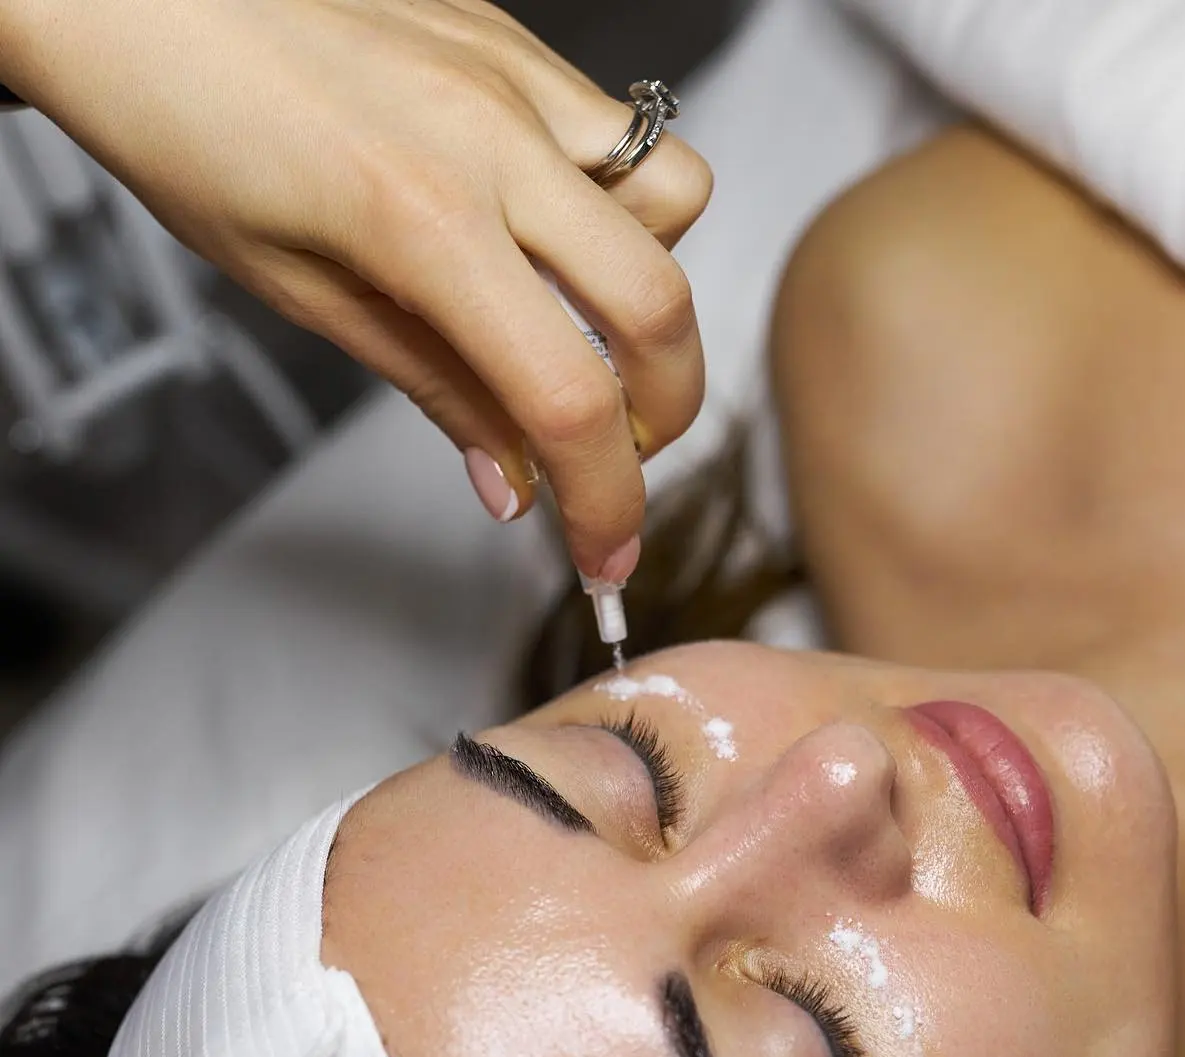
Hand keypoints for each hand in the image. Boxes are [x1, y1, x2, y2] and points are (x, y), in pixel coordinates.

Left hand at [3, 0, 712, 580]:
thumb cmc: (185, 120)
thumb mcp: (302, 291)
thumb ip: (433, 386)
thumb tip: (512, 481)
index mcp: (420, 219)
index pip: (568, 398)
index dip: (607, 501)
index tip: (606, 554)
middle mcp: (491, 139)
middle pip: (661, 306)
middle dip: (665, 412)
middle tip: (612, 451)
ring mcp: (514, 78)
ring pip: (675, 201)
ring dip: (649, 287)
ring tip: (574, 313)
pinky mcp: (516, 42)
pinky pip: (622, 135)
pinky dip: (615, 206)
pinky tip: (546, 229)